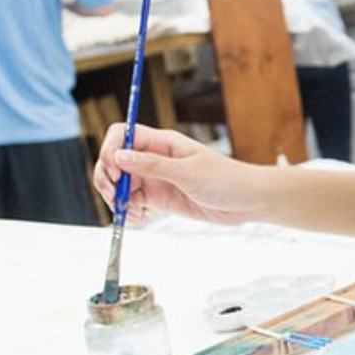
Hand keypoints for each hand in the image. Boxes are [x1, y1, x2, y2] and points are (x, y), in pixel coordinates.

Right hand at [92, 123, 264, 226]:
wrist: (246, 201)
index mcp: (162, 142)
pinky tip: (139, 220)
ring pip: (121, 184)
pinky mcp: (159, 198)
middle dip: (108, 179)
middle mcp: (154, 157)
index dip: (110, 150)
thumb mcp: (188, 172)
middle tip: (116, 199)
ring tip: (132, 214)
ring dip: (117, 199)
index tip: (115, 172)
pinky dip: (128, 212)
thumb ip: (152, 165)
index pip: (123, 134)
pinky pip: (133, 202)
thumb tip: (118, 156)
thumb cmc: (225, 179)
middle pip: (115, 160)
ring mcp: (155, 178)